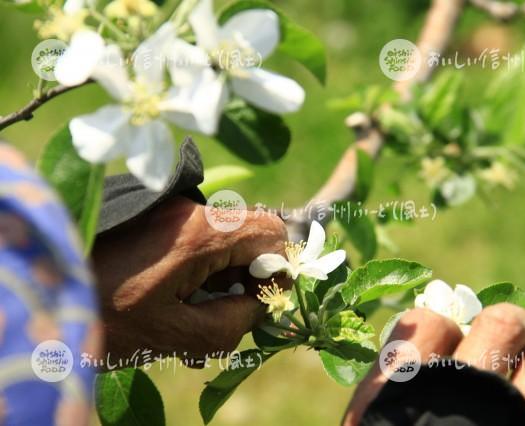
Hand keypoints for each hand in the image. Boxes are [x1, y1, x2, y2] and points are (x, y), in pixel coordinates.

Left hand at [91, 196, 287, 363]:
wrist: (45, 293)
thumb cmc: (105, 318)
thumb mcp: (176, 334)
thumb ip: (234, 322)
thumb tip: (261, 305)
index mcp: (199, 233)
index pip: (271, 231)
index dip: (280, 268)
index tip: (264, 301)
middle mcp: (188, 210)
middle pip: (249, 233)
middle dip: (250, 276)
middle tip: (231, 314)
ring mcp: (168, 210)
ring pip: (224, 239)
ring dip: (223, 278)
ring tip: (200, 321)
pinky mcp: (153, 217)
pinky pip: (197, 239)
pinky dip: (200, 271)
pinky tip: (182, 305)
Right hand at [344, 303, 524, 424]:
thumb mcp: (368, 418)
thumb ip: (387, 384)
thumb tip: (414, 344)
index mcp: (402, 382)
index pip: (431, 320)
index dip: (440, 330)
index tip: (445, 343)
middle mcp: (459, 389)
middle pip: (503, 323)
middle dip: (505, 327)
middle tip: (504, 342)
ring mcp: (506, 415)